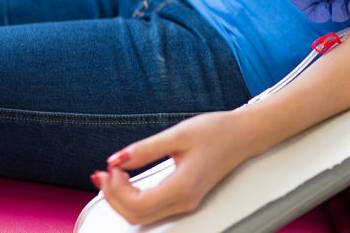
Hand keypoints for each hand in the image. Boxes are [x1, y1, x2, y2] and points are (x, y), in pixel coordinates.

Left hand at [91, 111, 254, 224]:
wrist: (244, 135)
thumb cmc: (217, 132)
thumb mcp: (178, 134)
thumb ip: (145, 149)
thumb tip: (115, 160)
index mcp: (183, 187)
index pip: (138, 205)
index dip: (116, 189)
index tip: (111, 167)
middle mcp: (185, 201)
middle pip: (136, 216)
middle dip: (113, 197)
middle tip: (105, 172)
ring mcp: (186, 203)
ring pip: (142, 217)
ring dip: (121, 200)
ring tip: (111, 175)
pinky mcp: (185, 198)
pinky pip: (152, 209)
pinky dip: (133, 199)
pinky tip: (125, 182)